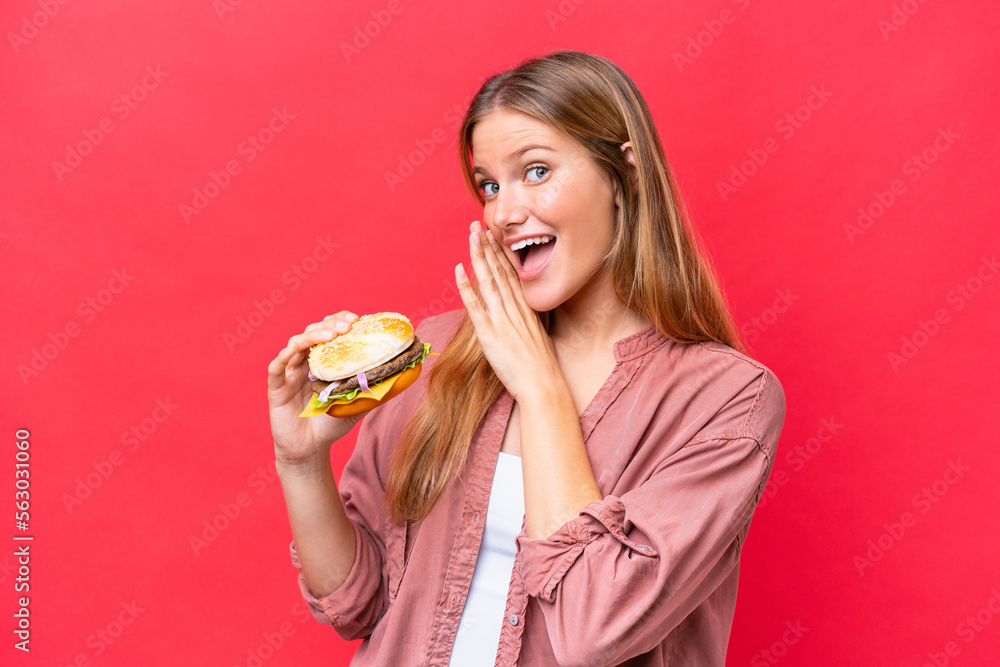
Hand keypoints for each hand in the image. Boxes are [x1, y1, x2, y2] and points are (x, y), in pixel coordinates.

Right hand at [268, 311, 362, 468]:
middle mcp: (305, 362)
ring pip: (295, 345)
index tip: (356, 319)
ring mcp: (289, 374)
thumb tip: (405, 374)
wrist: (310, 450)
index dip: (339, 321)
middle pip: (313, 333)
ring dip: (312, 336)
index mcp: (323, 361)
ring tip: (329, 335)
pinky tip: (292, 350)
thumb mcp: (357, 403)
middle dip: (330, 326)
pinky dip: (282, 356)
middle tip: (347, 327)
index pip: (329, 331)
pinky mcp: (276, 389)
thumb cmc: (331, 424)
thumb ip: (375, 388)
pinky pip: (275, 369)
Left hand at [455, 221, 562, 401]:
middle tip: (478, 225)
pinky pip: (475, 304)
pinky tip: (459, 268)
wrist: (543, 385)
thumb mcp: (536, 338)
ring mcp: (501, 319)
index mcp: (525, 309)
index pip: (511, 274)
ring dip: (478, 256)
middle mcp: (514, 309)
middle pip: (499, 271)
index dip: (501, 253)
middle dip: (488, 246)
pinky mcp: (489, 333)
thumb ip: (524, 324)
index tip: (494, 236)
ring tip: (472, 236)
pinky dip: (466, 285)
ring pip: (488, 280)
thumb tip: (516, 318)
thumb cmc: (541, 368)